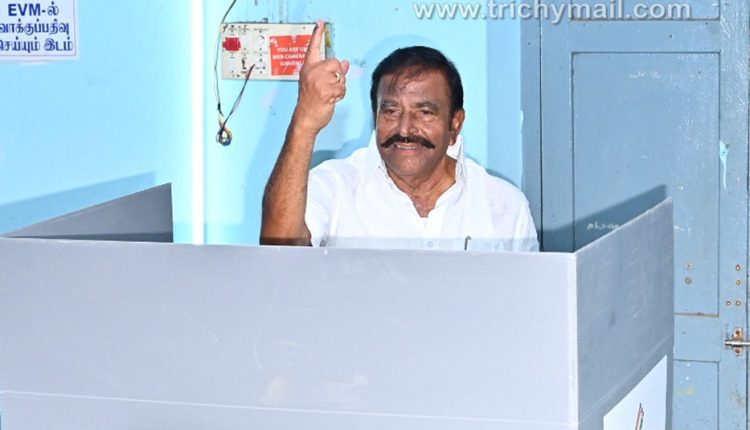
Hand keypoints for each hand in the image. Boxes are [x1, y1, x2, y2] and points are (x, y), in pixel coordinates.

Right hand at [292, 20, 349, 135]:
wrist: (305, 119)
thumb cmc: (311, 103)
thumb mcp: (317, 84)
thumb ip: (330, 72)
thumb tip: (346, 63)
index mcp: (308, 69)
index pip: (313, 48)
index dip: (317, 36)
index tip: (320, 24)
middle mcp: (311, 72)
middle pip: (335, 62)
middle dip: (338, 74)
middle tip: (330, 86)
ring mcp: (318, 81)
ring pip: (341, 76)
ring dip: (340, 87)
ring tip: (330, 94)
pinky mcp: (325, 91)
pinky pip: (342, 88)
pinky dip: (341, 95)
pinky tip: (331, 100)